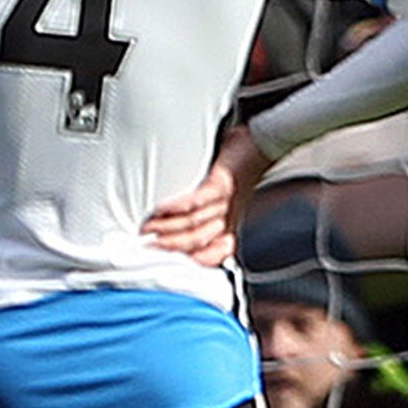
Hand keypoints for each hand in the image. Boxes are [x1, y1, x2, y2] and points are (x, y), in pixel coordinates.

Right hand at [143, 125, 270, 266]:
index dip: (185, 260)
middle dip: (168, 246)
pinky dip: (175, 206)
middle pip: (196, 242)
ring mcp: (225, 203)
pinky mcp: (221, 185)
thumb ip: (204, 215)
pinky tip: (160, 208)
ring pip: (193, 224)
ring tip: (146, 227)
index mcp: (227, 226)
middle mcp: (227, 218)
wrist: (262, 146)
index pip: (209, 255)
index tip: (161, 258)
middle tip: (145, 245)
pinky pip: (196, 201)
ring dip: (166, 227)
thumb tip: (166, 226)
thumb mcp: (225, 199)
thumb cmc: (237, 170)